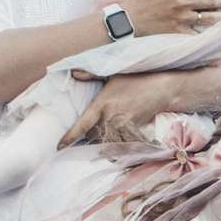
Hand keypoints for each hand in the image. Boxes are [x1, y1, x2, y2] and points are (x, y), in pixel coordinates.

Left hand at [64, 68, 196, 144]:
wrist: (161, 88)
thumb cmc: (136, 79)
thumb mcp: (113, 74)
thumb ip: (91, 74)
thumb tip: (72, 72)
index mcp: (101, 103)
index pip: (82, 124)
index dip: (70, 136)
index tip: (59, 146)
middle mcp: (111, 116)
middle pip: (94, 135)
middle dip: (91, 138)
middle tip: (87, 140)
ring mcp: (123, 124)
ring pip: (108, 142)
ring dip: (105, 144)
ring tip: (102, 147)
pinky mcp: (134, 130)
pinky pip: (123, 143)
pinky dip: (120, 145)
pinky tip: (119, 146)